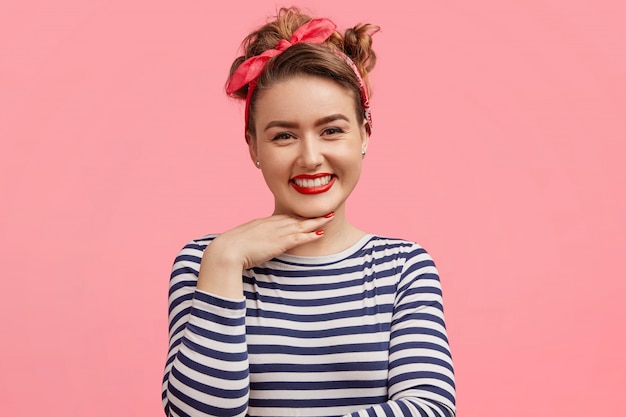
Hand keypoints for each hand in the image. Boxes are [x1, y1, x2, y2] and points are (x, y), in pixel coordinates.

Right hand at [196, 213, 333, 297]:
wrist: (227, 250)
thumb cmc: (229, 248)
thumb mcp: (241, 241)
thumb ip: (250, 241)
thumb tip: (250, 246)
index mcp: (262, 222)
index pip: (283, 217)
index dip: (296, 216)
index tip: (305, 215)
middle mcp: (271, 224)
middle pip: (295, 217)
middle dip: (310, 215)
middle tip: (324, 210)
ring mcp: (276, 232)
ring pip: (301, 225)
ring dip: (317, 221)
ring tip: (329, 217)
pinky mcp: (280, 242)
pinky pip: (300, 237)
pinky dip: (312, 235)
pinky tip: (321, 233)